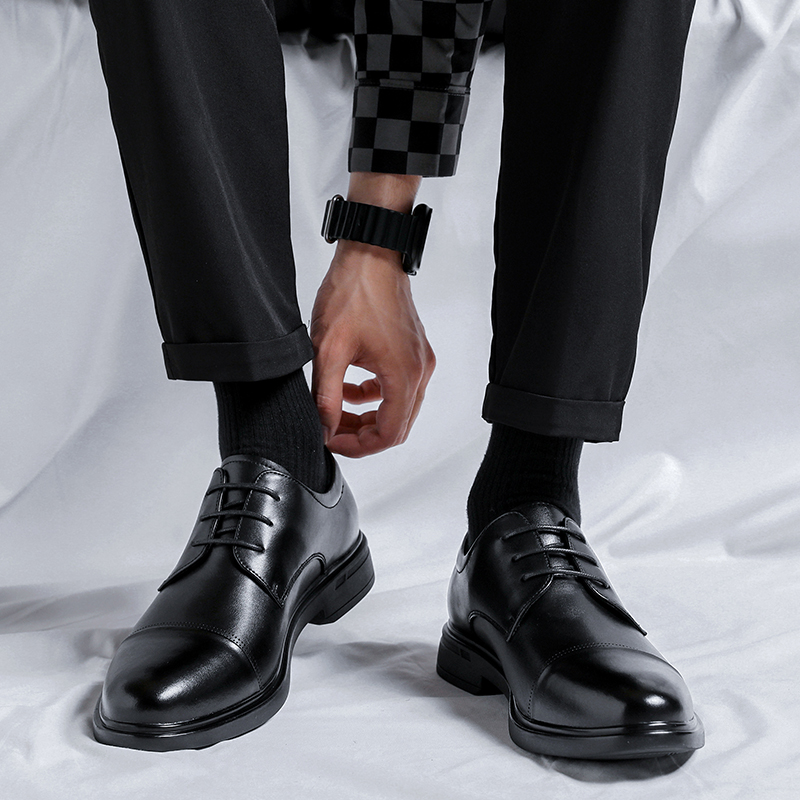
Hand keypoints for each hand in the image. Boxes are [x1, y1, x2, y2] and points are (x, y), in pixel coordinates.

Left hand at [310, 240, 435, 457]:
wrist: (371, 254)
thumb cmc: (353, 292)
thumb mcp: (329, 350)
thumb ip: (326, 396)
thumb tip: (325, 429)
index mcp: (404, 374)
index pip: (390, 434)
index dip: (359, 446)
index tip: (332, 441)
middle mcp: (419, 370)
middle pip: (397, 425)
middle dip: (362, 434)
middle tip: (331, 430)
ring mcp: (420, 359)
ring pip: (398, 407)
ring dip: (368, 415)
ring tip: (336, 410)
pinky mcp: (413, 349)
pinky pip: (398, 386)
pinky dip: (375, 395)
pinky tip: (349, 386)